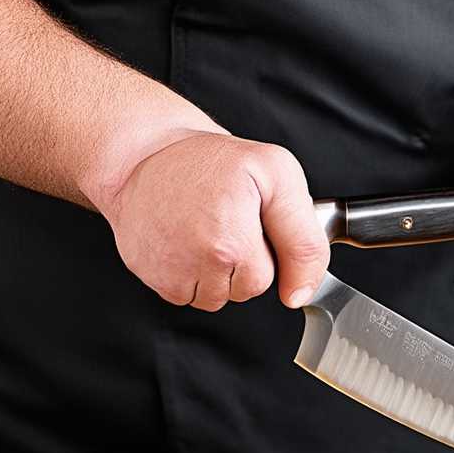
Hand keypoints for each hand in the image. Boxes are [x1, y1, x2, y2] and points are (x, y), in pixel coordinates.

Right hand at [98, 131, 329, 311]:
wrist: (148, 155)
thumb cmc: (211, 162)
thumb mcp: (278, 174)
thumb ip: (305, 239)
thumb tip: (298, 294)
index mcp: (234, 235)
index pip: (273, 276)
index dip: (270, 249)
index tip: (254, 225)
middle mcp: (203, 256)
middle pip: (246, 289)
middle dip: (244, 261)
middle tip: (227, 219)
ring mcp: (174, 270)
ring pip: (216, 297)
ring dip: (215, 271)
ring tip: (203, 228)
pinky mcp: (152, 276)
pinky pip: (187, 295)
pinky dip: (189, 274)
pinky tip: (183, 241)